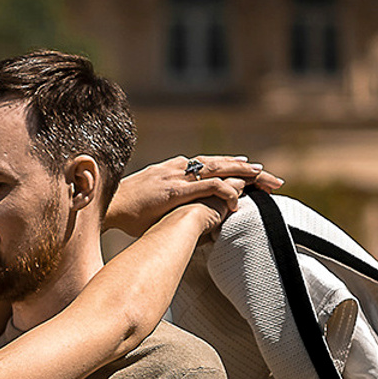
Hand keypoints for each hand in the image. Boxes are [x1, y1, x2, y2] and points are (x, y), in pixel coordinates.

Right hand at [106, 155, 281, 234]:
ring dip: (241, 172)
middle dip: (247, 169)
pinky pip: (204, 186)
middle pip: (220, 163)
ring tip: (263, 176)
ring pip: (217, 169)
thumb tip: (182, 214)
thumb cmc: (127, 209)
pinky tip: (238, 195)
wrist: (106, 206)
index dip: (233, 166)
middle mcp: (179, 168)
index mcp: (176, 170)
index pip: (210, 164)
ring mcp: (176, 177)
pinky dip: (223, 189)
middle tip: (271, 176)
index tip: (251, 170)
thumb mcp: (154, 202)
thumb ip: (170, 203)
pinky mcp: (173, 190)